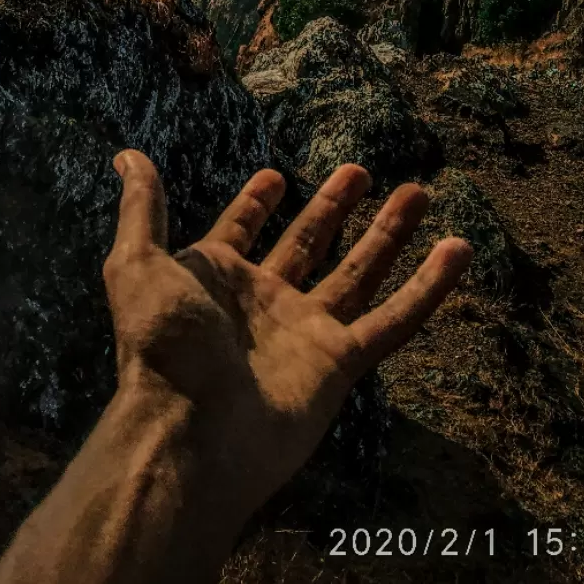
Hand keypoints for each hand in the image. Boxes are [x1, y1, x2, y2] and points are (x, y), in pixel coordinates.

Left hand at [103, 153, 471, 513]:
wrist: (191, 429)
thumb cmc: (160, 344)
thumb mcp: (138, 263)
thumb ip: (142, 208)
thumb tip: (127, 155)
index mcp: (216, 278)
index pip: (242, 230)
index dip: (256, 204)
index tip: (276, 174)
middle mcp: (264, 302)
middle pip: (310, 244)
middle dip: (334, 207)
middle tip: (361, 170)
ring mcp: (305, 332)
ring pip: (359, 273)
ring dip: (389, 234)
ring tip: (418, 192)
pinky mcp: (341, 362)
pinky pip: (393, 320)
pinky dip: (428, 288)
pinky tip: (457, 251)